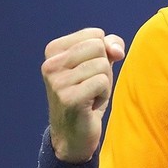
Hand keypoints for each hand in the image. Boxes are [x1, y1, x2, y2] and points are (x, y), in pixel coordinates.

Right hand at [41, 28, 124, 162]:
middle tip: (90, 85)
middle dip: (104, 68)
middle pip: (99, 48)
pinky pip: (102, 82)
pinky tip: (90, 104)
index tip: (88, 72)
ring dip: (104, 83)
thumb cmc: (88, 94)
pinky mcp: (69, 98)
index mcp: (53, 50)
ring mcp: (57, 81)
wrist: (73, 133)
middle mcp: (50, 64)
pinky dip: (104, 94)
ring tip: (90, 95)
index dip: (103, 54)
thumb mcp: (99, 65)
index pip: (95, 34)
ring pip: (102, 66)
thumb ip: (110, 46)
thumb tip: (117, 50)